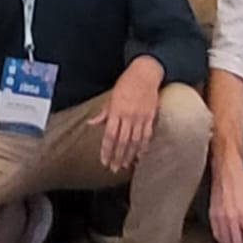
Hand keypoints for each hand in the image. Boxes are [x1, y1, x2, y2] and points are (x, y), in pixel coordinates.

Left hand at [86, 57, 161, 171]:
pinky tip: (139, 156)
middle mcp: (128, 116)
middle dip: (117, 157)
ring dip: (129, 155)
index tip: (104, 161)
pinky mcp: (151, 117)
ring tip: (124, 166)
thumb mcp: (111, 97)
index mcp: (116, 110)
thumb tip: (91, 123)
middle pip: (122, 141)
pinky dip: (143, 147)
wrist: (145, 74)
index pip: (109, 135)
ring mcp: (140, 117)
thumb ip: (103, 112)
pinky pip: (147, 135)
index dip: (106, 150)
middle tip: (114, 168)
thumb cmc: (126, 84)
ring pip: (134, 141)